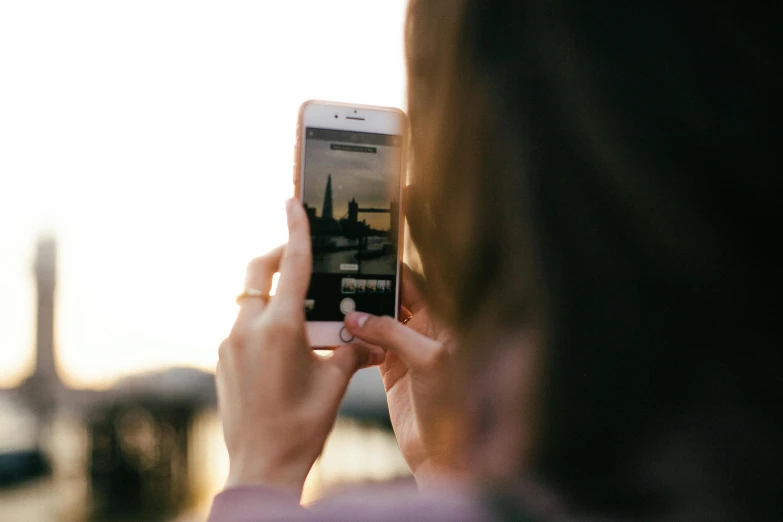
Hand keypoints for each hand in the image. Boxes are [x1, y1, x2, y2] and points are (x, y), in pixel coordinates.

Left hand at [216, 199, 383, 494]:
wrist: (261, 465)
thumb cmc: (303, 425)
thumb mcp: (335, 382)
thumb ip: (349, 349)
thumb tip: (362, 335)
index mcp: (280, 328)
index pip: (293, 265)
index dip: (296, 229)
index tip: (293, 202)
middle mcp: (248, 329)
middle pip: (257, 271)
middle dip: (277, 255)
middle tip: (298, 256)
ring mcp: (230, 344)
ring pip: (249, 300)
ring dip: (272, 294)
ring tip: (300, 314)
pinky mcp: (223, 360)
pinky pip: (242, 325)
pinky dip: (262, 321)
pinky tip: (283, 346)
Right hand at [343, 265, 461, 487]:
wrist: (442, 452)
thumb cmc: (450, 406)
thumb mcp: (428, 360)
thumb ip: (393, 333)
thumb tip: (357, 316)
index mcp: (441, 321)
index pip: (414, 284)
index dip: (391, 269)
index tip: (364, 257)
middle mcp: (424, 331)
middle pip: (392, 298)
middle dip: (368, 288)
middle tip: (339, 276)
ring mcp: (406, 350)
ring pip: (377, 321)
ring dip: (358, 313)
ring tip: (331, 300)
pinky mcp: (390, 370)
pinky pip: (368, 345)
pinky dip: (353, 338)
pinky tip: (336, 331)